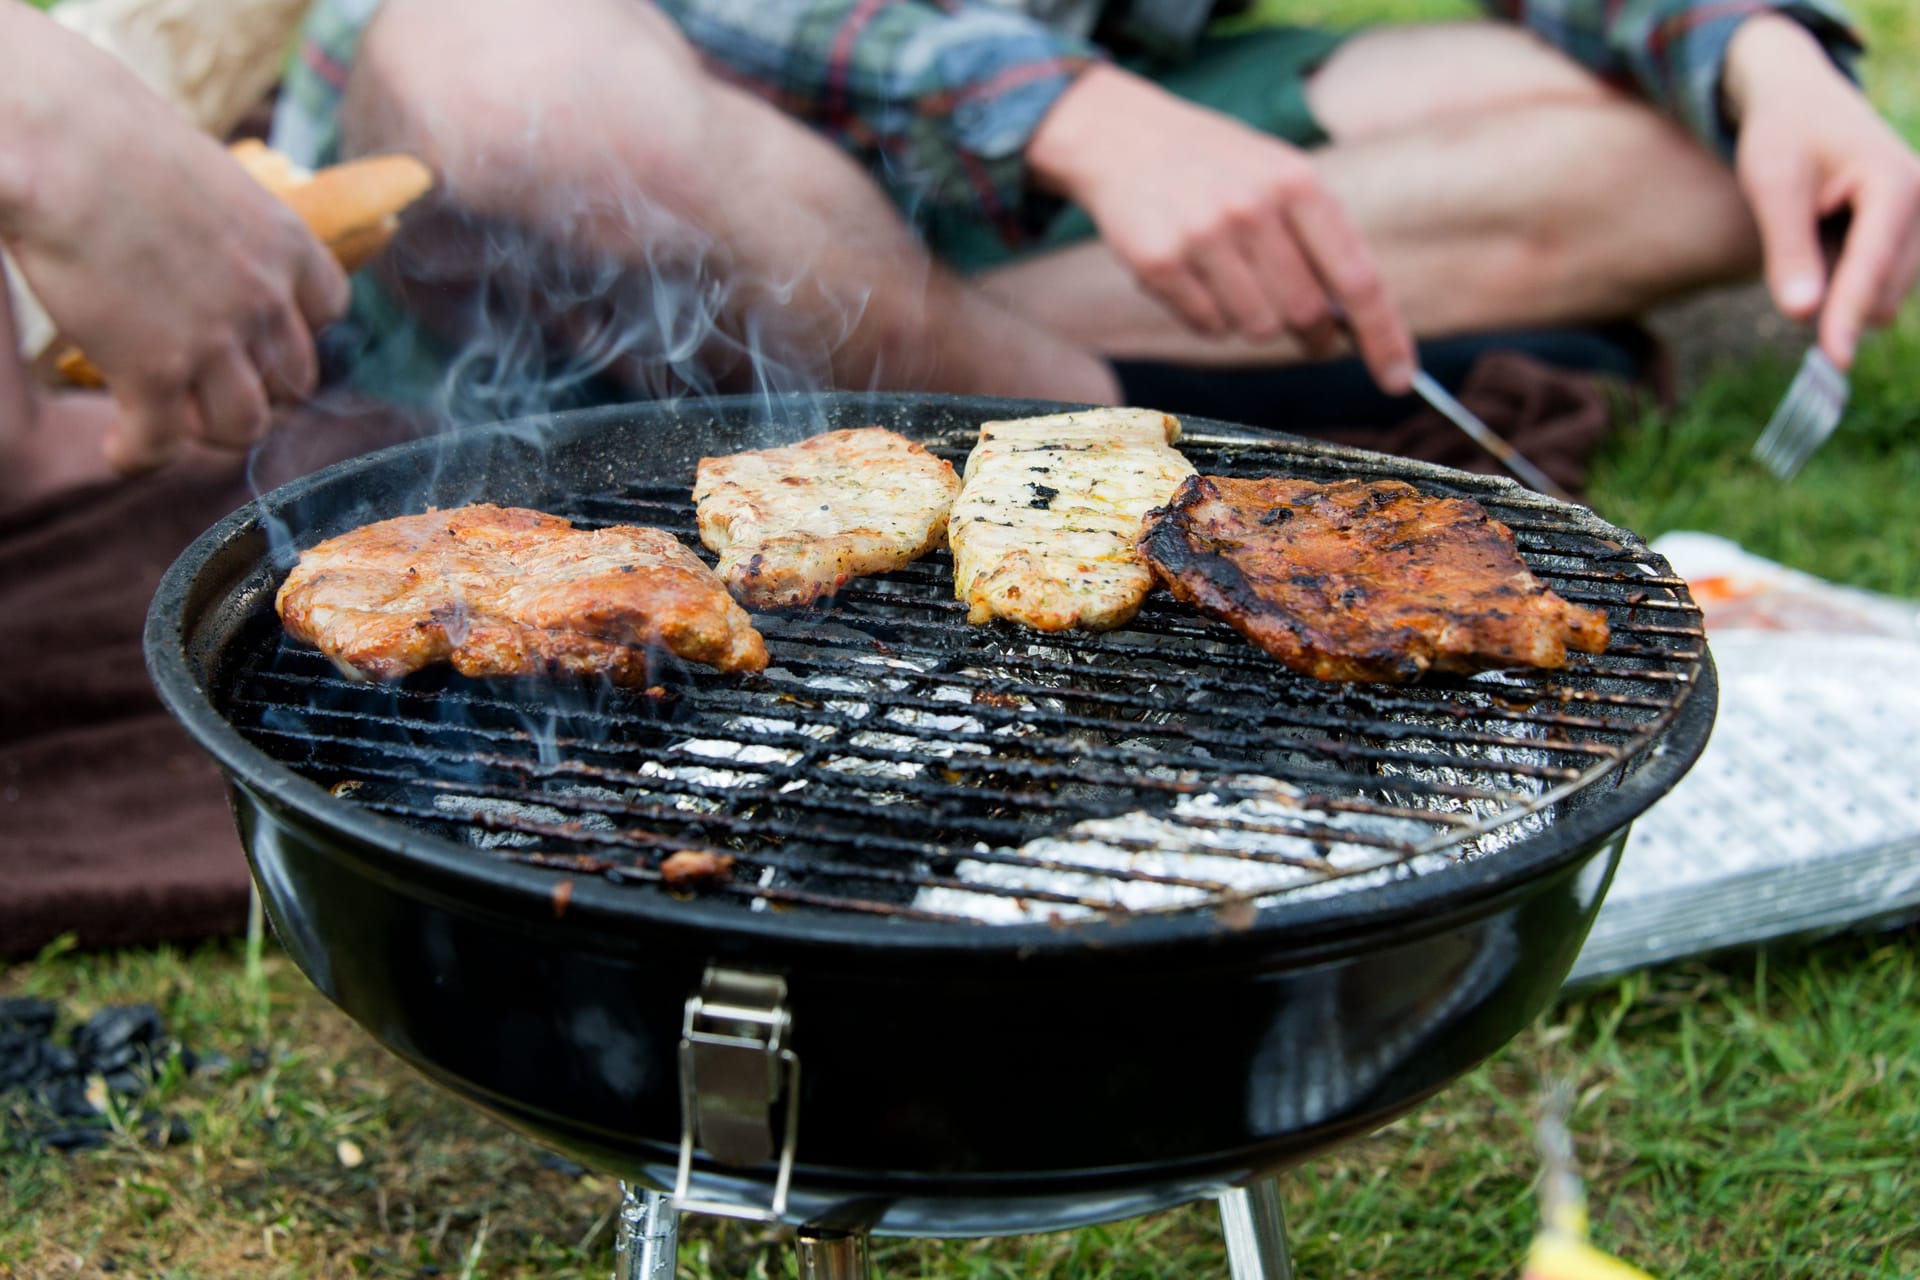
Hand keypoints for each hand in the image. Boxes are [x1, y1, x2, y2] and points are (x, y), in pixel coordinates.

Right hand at [0, 7, 348, 473]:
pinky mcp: (153, 371)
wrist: (57, 137)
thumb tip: (196, 244)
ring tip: (168, 416)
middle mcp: (265, 298)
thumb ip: (221, 226)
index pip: (328, 311)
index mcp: (286, 243)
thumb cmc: (108, 135)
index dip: (291, 330)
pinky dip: (141, 456)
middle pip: (293, 382)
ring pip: (243, 427)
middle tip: (204, 383)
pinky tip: (120, 450)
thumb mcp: (201, 175)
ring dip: (208, 429)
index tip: (256, 333)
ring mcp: (214, 340)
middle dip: (254, 387)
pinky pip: (162, 445)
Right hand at [1027, 65, 1415, 393]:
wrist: (1123, 136)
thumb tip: (1352, 322)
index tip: (1398, 378)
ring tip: (1232, 277)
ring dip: (1251, 319)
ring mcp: (1203, 237)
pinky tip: (1195, 275)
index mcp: (1298, 183)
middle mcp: (1253, 209)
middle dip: (1313, 332)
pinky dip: (1208, 315)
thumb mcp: (1279, 175)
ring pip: (1255, 327)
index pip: (1357, 278)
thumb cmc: (1217, 165)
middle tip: (1309, 329)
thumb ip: (1319, 238)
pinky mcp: (1158, 263)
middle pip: (1305, 315)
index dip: (1383, 335)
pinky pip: (1206, 326)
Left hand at [1726, 13, 1919, 367]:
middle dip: (1836, 300)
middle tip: (1791, 251)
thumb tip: (1802, 315)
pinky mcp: (1908, 235)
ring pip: (1884, 295)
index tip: (1834, 361)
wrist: (1798, 101)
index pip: (1874, 266)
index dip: (1849, 315)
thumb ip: (1788, 251)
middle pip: (1884, 292)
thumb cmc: (1781, 135)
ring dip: (1840, 289)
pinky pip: (1879, 284)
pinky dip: (1847, 280)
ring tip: (1809, 234)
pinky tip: (1825, 244)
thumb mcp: (1772, 185)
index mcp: (1895, 183)